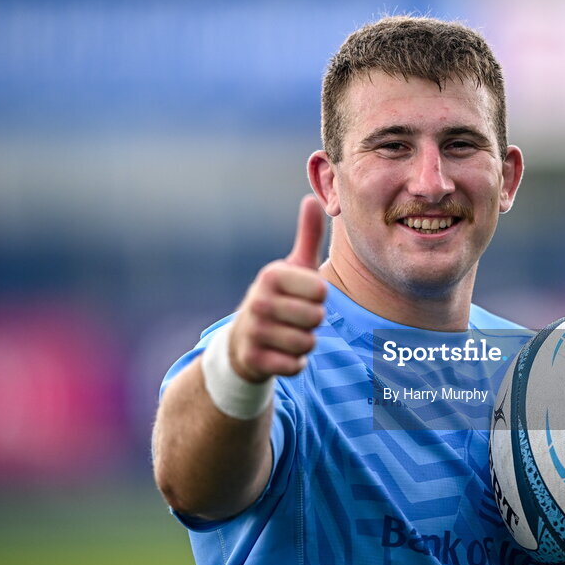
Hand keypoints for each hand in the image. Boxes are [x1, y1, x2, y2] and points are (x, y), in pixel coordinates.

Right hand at [229, 195, 326, 382]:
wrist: (242, 340)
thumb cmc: (278, 298)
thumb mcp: (291, 267)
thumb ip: (307, 235)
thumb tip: (312, 198)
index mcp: (271, 275)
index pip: (321, 290)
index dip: (319, 297)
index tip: (302, 296)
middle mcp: (258, 301)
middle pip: (317, 318)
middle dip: (313, 321)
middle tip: (295, 318)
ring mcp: (253, 331)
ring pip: (307, 343)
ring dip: (305, 343)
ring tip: (288, 334)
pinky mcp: (253, 359)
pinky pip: (295, 365)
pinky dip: (295, 363)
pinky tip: (281, 353)